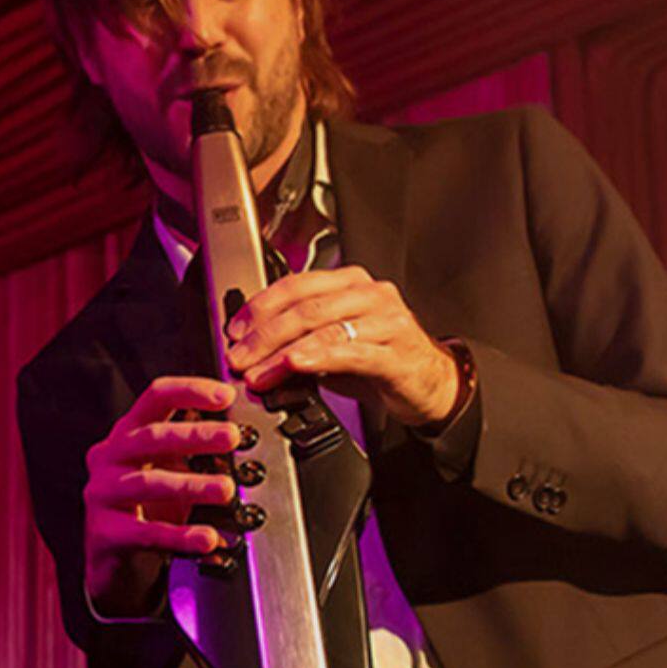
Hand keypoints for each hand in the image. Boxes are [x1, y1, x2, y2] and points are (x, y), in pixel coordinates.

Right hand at [83, 375, 241, 620]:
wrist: (116, 566)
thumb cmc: (148, 510)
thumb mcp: (170, 470)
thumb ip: (196, 449)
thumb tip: (239, 429)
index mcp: (127, 434)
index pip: (155, 398)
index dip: (190, 390)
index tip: (226, 396)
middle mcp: (109, 458)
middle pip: (150, 437)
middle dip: (195, 435)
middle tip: (232, 438)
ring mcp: (102, 495)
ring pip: (148, 483)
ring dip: (192, 484)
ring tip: (226, 490)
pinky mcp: (104, 533)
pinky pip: (146, 532)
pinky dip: (180, 535)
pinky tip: (207, 538)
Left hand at [225, 268, 459, 428]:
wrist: (432, 384)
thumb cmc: (382, 360)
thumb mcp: (333, 346)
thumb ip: (297, 342)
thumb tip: (252, 354)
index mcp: (350, 283)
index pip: (296, 284)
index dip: (260, 306)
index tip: (234, 331)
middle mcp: (369, 294)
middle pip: (305, 305)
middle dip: (264, 333)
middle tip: (238, 357)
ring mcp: (386, 320)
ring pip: (324, 326)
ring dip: (283, 352)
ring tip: (259, 371)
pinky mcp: (397, 351)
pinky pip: (351, 350)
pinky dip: (318, 357)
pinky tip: (296, 364)